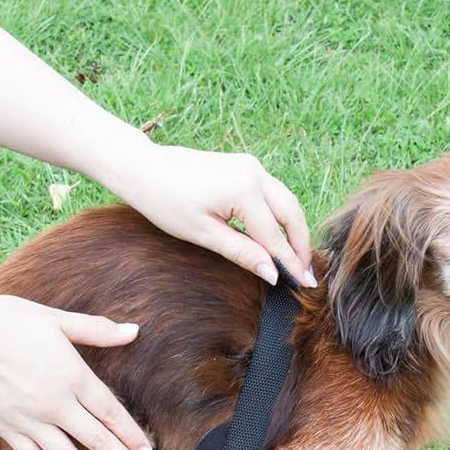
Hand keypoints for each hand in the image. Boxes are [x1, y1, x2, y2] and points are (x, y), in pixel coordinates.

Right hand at [0, 294, 155, 449]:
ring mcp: (31, 420)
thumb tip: (131, 330)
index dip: (133, 438)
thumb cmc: (6, 321)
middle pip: (98, 442)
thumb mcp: (57, 320)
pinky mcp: (8, 428)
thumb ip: (96, 330)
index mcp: (73, 376)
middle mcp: (56, 404)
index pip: (113, 414)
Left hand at [109, 143, 315, 287]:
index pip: (275, 236)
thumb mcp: (204, 234)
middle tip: (306, 273)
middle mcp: (255, 173)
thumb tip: (272, 273)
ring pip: (286, 201)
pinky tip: (277, 235)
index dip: (291, 262)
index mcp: (244, 191)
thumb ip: (242, 252)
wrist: (143, 168)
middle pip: (292, 214)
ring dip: (293, 229)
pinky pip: (272, 193)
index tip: (305, 284)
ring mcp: (251, 166)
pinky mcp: (245, 165)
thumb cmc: (166, 201)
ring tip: (295, 258)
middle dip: (301, 245)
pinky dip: (280, 215)